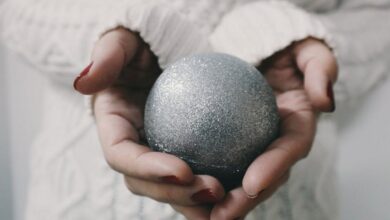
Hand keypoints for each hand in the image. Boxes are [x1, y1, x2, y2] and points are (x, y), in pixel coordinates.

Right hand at [74, 28, 224, 212]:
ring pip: (171, 189)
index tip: (183, 170)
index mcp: (114, 126)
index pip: (122, 156)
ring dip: (196, 202)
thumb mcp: (125, 40)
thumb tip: (84, 83)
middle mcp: (133, 147)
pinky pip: (195, 176)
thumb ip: (108, 56)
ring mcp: (156, 154)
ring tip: (228, 200)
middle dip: (176, 194)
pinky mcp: (181, 154)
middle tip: (213, 190)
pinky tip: (240, 190)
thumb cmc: (145, 44)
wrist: (167, 53)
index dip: (147, 169)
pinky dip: (213, 190)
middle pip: (146, 183)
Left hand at [205, 38, 337, 218]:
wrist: (262, 54)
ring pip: (239, 180)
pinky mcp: (233, 147)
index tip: (252, 183)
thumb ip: (320, 68)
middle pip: (265, 178)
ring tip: (200, 215)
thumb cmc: (285, 50)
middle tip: (221, 215)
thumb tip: (324, 102)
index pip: (290, 149)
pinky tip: (180, 187)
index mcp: (299, 124)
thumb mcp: (308, 50)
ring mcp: (255, 147)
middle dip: (245, 200)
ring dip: (221, 201)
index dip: (274, 167)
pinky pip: (217, 165)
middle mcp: (277, 143)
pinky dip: (200, 178)